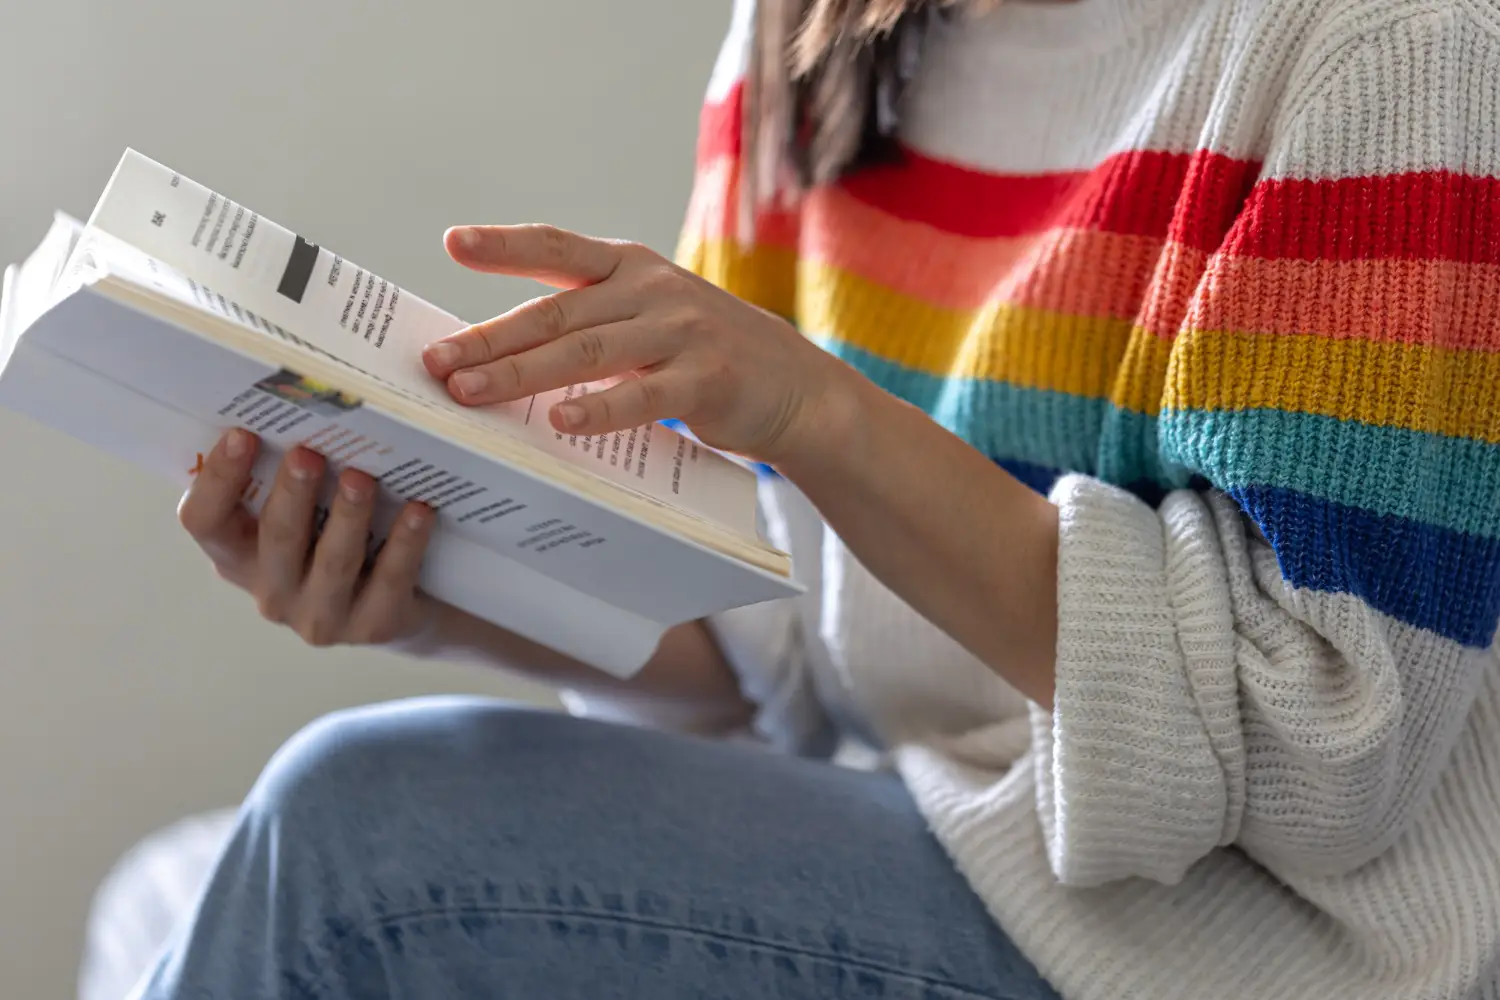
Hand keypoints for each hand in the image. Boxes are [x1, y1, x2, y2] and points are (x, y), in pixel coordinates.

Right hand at [178, 429, 437, 646]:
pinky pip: (390, 580)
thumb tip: (294, 395)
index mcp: (239, 556)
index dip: (217, 480)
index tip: (242, 433)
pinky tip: (419, 510)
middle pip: (275, 539)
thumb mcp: (303, 513)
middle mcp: (272, 592)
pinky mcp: (376, 626)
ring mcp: (323, 617)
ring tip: (361, 477)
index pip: (205, 522)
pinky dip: (405, 542)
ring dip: (348, 516)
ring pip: (334, 562)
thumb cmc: (339, 538)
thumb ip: (286, 473)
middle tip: (308, 452)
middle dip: (292, 493)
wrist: (404, 605)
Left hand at [422, 225, 856, 462]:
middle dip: (491, 338)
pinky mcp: (705, 380)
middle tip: (437, 362)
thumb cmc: (703, 353)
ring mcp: (681, 333)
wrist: (796, 385)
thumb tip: (497, 351)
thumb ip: (589, 321)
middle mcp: (652, 290)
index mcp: (631, 268)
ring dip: (522, 374)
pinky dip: (598, 408)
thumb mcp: (649, 316)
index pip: (558, 249)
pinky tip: (559, 419)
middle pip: (557, 313)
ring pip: (586, 352)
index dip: (505, 246)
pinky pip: (642, 395)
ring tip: (469, 392)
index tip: (454, 242)